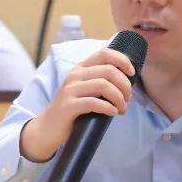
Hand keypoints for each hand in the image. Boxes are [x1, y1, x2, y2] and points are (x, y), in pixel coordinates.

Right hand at [20, 47, 134, 162]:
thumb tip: (127, 81)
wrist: (48, 128)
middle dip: (125, 86)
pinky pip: (94, 103)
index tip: (132, 74)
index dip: (122, 61)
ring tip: (122, 109)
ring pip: (104, 85)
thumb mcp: (85, 90)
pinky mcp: (69, 106)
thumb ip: (100, 81)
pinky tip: (113, 113)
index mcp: (80, 68)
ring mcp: (70, 90)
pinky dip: (108, 107)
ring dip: (119, 98)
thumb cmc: (73, 110)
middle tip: (128, 100)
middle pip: (109, 71)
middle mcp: (75, 76)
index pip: (105, 53)